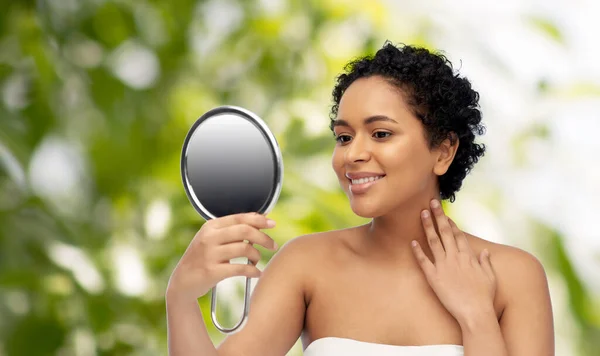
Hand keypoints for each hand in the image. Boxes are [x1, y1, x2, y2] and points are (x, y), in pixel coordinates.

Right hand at [166, 212, 278, 301]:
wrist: (182, 282)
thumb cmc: (201, 259)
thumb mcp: (211, 239)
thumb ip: (231, 230)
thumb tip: (258, 219)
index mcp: (210, 226)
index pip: (240, 218)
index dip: (259, 220)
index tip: (272, 224)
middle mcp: (209, 238)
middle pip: (245, 231)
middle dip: (263, 237)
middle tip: (272, 245)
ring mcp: (209, 254)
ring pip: (244, 249)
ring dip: (257, 255)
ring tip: (257, 261)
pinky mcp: (212, 271)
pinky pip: (240, 268)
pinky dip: (253, 271)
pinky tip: (256, 273)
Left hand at [411, 199, 496, 323]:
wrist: (475, 313)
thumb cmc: (485, 297)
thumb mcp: (490, 277)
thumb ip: (486, 263)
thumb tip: (485, 252)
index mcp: (468, 256)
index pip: (458, 235)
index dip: (451, 223)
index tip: (445, 214)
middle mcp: (455, 257)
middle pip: (445, 232)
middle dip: (438, 215)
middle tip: (431, 202)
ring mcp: (443, 266)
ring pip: (433, 241)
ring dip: (427, 226)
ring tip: (422, 213)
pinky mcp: (434, 277)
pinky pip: (423, 261)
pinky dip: (417, 251)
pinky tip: (412, 241)